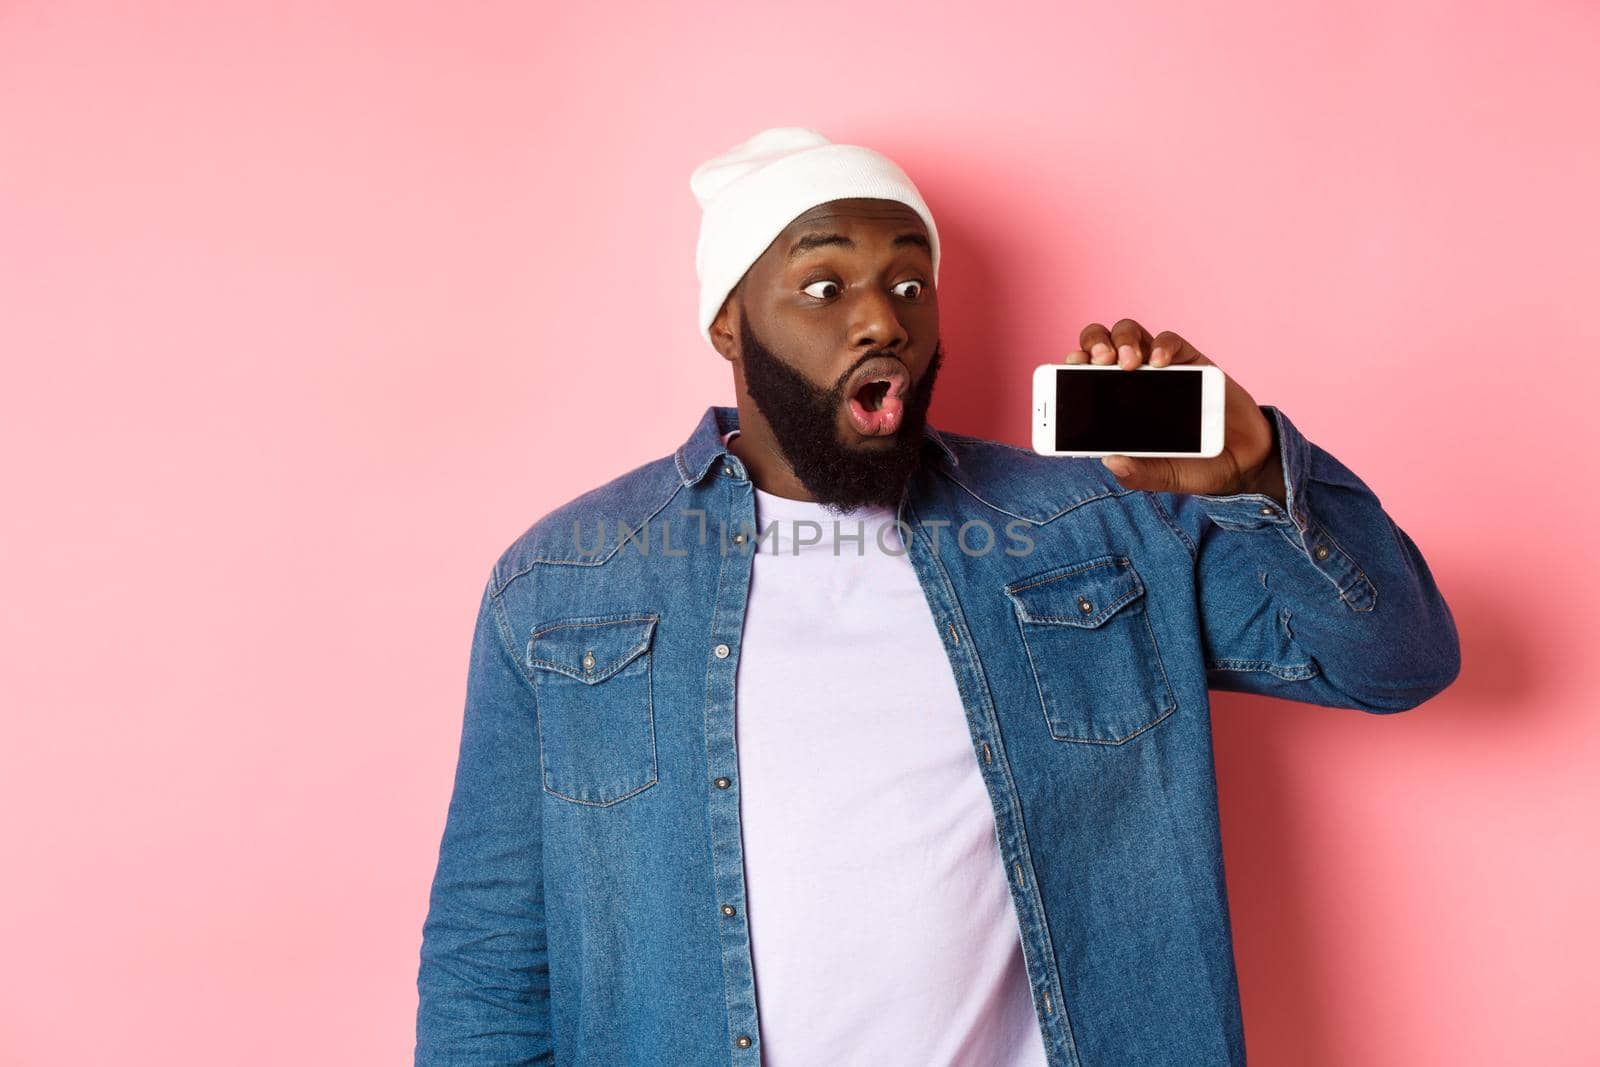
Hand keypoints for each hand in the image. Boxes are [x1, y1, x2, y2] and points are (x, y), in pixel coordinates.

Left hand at [1065, 318, 1284, 503]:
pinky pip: (1170, 341)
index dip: (1071, 368)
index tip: (1064, 372)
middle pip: (1102, 344)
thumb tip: (1110, 460)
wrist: (1243, 461)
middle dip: (1093, 346)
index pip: (1083, 376)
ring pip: (1130, 334)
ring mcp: (1162, 368)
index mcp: (1115, 405)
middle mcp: (1132, 381)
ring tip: (1125, 362)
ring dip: (1122, 340)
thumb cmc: (1194, 467)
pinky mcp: (1192, 361)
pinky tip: (1158, 362)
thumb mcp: (1162, 476)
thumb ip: (1139, 473)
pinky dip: (1161, 346)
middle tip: (1097, 364)